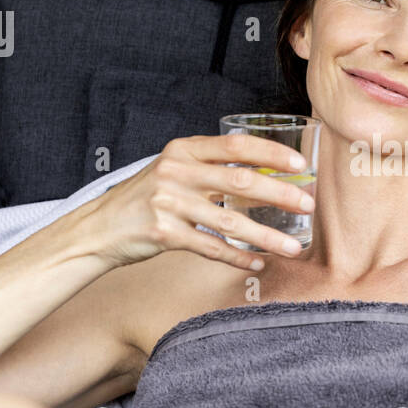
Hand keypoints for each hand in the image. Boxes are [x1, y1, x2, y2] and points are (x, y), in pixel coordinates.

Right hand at [78, 134, 314, 268]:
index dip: (271, 153)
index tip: (299, 165)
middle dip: (280, 194)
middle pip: (240, 181)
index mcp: (183, 150)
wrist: (99, 227)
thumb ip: (208, 167)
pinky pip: (211, 247)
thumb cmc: (145, 197)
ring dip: (266, 236)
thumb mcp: (172, 169)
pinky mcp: (164, 234)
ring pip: (230, 221)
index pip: (236, 145)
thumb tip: (264, 174)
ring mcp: (169, 203)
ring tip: (293, 248)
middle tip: (308, 205)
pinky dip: (238, 257)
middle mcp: (176, 172)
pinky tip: (258, 262)